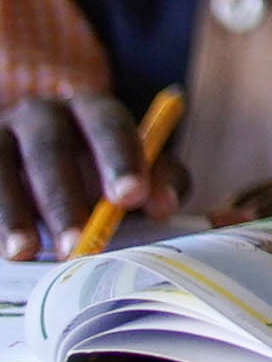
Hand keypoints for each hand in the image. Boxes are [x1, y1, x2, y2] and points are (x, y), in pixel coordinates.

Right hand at [0, 93, 181, 256]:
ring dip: (14, 213)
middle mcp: (42, 114)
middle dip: (63, 198)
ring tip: (26, 252)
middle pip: (50, 149)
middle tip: (78, 243)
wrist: (32, 168)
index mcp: (91, 109)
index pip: (109, 124)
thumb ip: (156, 181)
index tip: (130, 196)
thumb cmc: (92, 171)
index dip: (120, 158)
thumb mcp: (127, 170)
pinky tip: (2, 247)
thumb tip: (165, 204)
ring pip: (2, 168)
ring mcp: (0, 134)